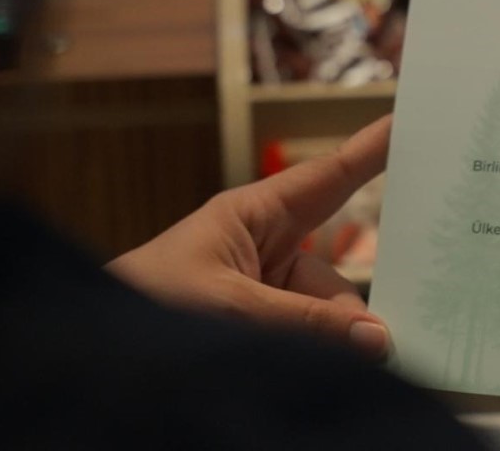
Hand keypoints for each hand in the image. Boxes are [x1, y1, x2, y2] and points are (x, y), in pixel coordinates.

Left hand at [108, 115, 393, 359]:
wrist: (87, 349)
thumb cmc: (142, 303)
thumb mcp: (227, 308)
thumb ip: (303, 322)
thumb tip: (377, 338)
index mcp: (255, 215)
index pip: (328, 178)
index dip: (372, 150)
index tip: (412, 122)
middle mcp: (266, 251)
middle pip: (334, 276)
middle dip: (350, 313)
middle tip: (380, 345)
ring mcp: (263, 293)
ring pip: (326, 319)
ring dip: (333, 346)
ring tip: (341, 374)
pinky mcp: (258, 329)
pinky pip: (309, 340)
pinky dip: (322, 358)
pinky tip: (332, 376)